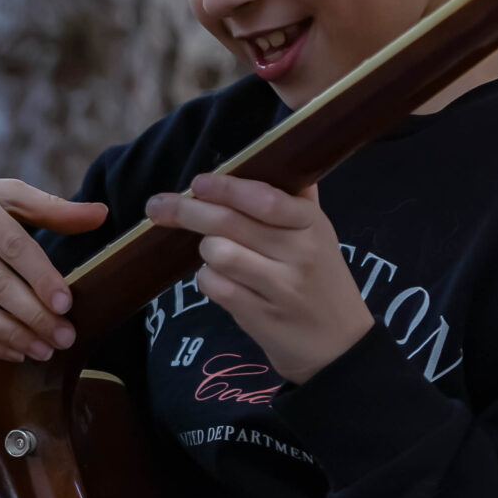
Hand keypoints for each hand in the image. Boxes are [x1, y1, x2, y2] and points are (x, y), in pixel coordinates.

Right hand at [0, 180, 108, 362]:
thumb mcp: (4, 196)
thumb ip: (51, 208)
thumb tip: (101, 215)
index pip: (13, 245)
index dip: (41, 278)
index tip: (67, 304)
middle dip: (34, 315)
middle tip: (65, 336)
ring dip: (11, 337)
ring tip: (43, 350)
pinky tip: (14, 351)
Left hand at [144, 174, 371, 384]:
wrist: (339, 345)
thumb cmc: (320, 280)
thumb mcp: (319, 235)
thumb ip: (294, 199)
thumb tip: (272, 152)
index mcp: (312, 224)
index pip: (265, 198)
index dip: (227, 187)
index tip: (198, 182)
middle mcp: (299, 253)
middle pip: (230, 223)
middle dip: (187, 211)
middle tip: (158, 206)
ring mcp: (280, 287)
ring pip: (218, 254)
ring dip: (204, 250)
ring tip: (213, 251)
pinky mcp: (260, 315)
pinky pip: (214, 287)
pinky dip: (206, 279)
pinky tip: (216, 278)